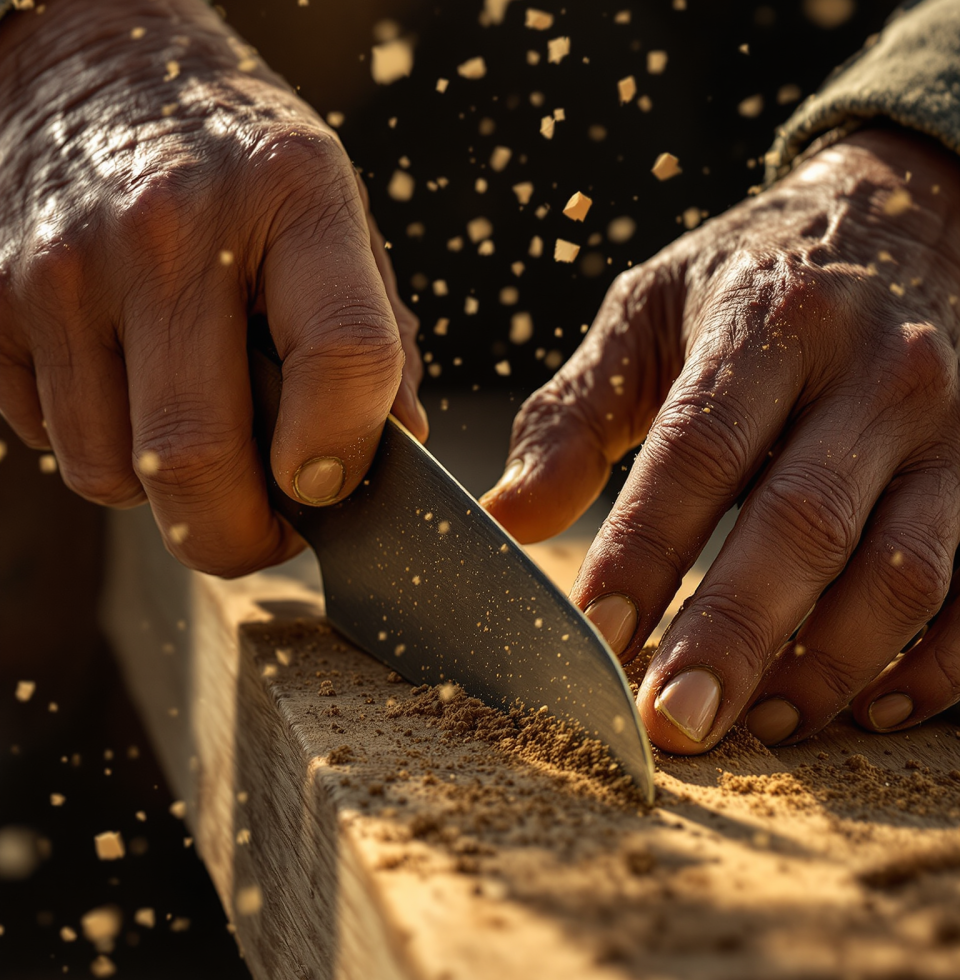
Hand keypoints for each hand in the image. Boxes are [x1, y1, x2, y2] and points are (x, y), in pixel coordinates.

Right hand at [0, 0, 424, 576]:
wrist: (90, 65)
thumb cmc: (237, 161)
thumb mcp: (334, 215)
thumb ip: (374, 335)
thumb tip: (393, 451)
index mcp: (291, 197)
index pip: (343, 354)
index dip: (342, 453)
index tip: (329, 488)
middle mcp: (169, 230)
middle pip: (195, 456)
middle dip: (237, 537)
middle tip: (266, 530)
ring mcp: (65, 266)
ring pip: (112, 473)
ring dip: (163, 489)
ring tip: (193, 428)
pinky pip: (52, 441)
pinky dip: (101, 447)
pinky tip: (128, 385)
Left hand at [483, 128, 959, 751]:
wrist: (904, 219)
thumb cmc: (753, 280)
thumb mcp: (649, 315)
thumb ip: (574, 415)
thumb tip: (505, 519)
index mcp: (769, 324)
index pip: (697, 453)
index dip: (643, 553)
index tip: (593, 637)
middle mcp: (874, 373)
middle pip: (802, 525)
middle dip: (733, 636)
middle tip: (675, 722)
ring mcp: (954, 427)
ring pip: (903, 570)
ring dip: (831, 664)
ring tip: (763, 724)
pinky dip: (938, 664)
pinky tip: (872, 706)